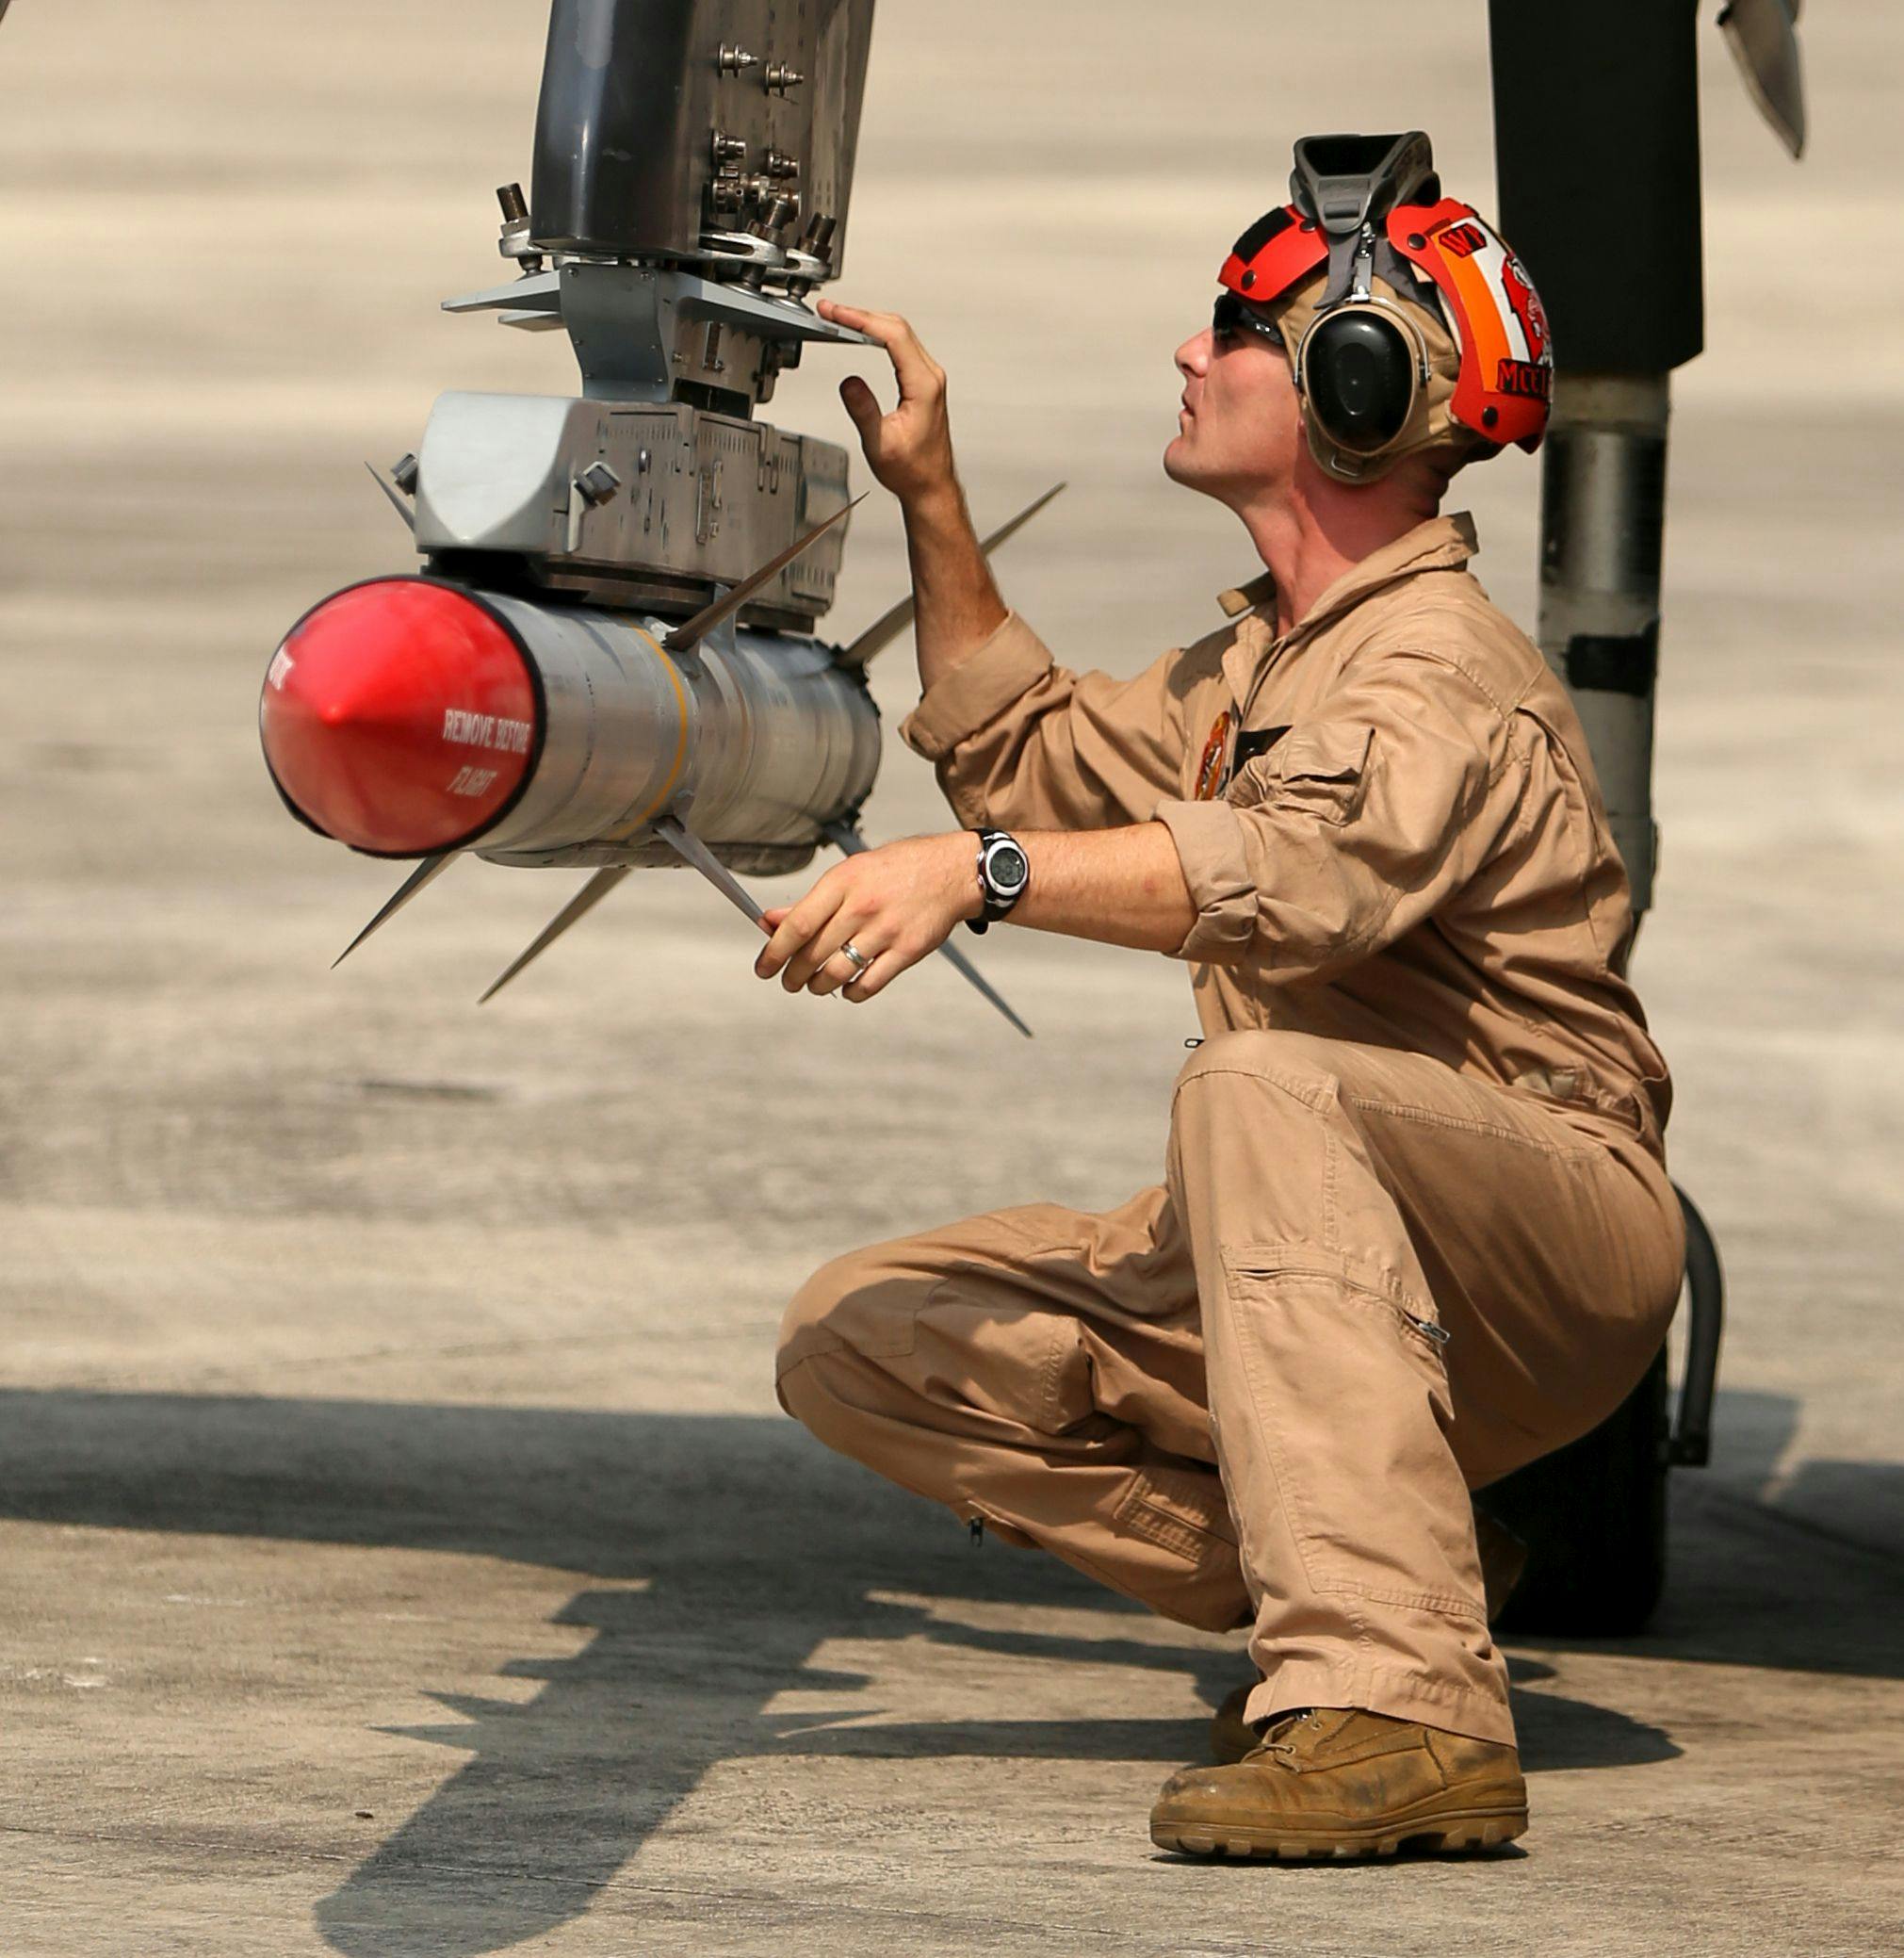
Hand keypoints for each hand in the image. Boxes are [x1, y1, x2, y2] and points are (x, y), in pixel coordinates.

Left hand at [755, 832, 979, 1003]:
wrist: (952, 872)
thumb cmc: (896, 870)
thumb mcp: (850, 873)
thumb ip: (811, 902)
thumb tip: (768, 922)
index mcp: (844, 882)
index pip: (798, 924)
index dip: (775, 951)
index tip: (764, 967)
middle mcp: (863, 906)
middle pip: (814, 953)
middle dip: (793, 974)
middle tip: (787, 981)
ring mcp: (887, 930)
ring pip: (837, 972)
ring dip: (818, 986)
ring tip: (813, 985)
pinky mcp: (908, 951)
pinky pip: (869, 984)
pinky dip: (851, 992)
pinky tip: (846, 988)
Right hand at [817, 300, 956, 506]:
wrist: (930, 484)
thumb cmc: (912, 470)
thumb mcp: (880, 444)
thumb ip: (864, 411)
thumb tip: (849, 382)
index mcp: (924, 386)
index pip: (893, 335)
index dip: (862, 319)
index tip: (837, 313)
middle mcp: (930, 377)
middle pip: (896, 326)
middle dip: (861, 314)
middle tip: (830, 311)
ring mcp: (929, 377)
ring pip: (900, 332)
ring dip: (869, 321)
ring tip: (839, 317)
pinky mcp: (924, 381)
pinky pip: (902, 345)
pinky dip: (879, 334)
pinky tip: (862, 333)